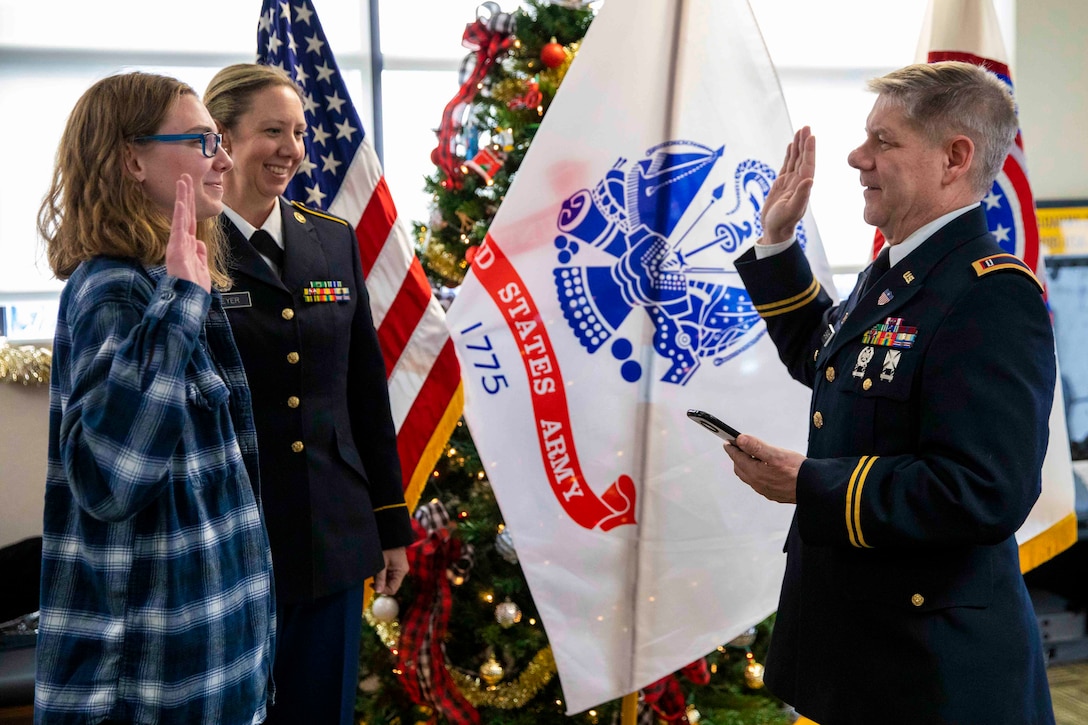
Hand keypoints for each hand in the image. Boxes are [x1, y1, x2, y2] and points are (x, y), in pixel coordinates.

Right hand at [165, 174, 210, 291]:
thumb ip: (200, 254)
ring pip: (181, 217)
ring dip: (183, 198)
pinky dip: (181, 215)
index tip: (189, 190)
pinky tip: (182, 202)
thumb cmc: (193, 289)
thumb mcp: (201, 269)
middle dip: (186, 195)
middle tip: (185, 176)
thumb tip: (199, 242)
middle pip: (185, 214)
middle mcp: (181, 242)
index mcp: (189, 246)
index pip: (190, 221)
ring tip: (182, 181)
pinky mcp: (176, 250)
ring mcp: (178, 245)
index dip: (191, 206)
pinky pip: (179, 229)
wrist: (188, 301)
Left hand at [373, 546, 408, 594]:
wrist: (390, 534)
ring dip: (380, 578)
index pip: (393, 589)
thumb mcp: (381, 563)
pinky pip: (388, 574)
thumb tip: (378, 591)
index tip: (372, 585)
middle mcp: (401, 572)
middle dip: (380, 583)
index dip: (382, 590)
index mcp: (400, 572)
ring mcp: (398, 569)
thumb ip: (380, 578)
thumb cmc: (386, 546)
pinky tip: (377, 567)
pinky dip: (381, 574)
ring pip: (388, 580)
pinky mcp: (395, 566)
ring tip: (375, 569)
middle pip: (390, 585)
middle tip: (372, 576)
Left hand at [723, 433, 804, 503]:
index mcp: (755, 473)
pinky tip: (762, 470)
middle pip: (741, 469)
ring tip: (748, 457)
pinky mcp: (774, 493)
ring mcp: (765, 490)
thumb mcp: (776, 454)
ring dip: (745, 466)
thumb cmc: (798, 472)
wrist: (814, 488)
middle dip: (737, 457)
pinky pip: (758, 483)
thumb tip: (740, 440)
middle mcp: (758, 484)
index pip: (738, 458)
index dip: (732, 449)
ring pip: (749, 477)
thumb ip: (756, 446)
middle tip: (736, 448)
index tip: (728, 442)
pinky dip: (755, 474)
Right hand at [760, 126, 814, 245]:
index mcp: (803, 186)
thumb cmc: (782, 222)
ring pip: (796, 159)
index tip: (811, 136)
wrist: (775, 231)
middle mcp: (799, 182)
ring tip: (800, 130)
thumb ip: (801, 195)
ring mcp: (791, 182)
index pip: (807, 164)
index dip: (809, 150)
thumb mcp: (791, 210)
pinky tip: (791, 146)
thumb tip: (810, 179)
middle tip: (806, 127)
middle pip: (803, 158)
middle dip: (805, 143)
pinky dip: (790, 155)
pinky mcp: (782, 184)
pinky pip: (787, 165)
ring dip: (798, 146)